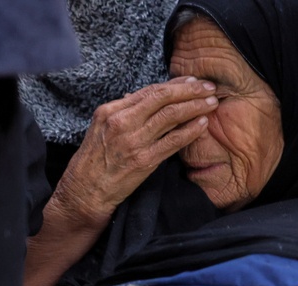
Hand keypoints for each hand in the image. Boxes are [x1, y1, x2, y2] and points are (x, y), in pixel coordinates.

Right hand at [56, 76, 219, 224]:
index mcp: (111, 111)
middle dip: (189, 90)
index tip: (192, 81)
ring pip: (171, 116)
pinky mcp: (144, 160)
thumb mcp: (101, 129)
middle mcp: (122, 122)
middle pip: (162, 98)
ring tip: (212, 102)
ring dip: (195, 106)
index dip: (174, 84)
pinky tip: (203, 124)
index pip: (149, 91)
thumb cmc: (95, 161)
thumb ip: (122, 112)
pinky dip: (190, 130)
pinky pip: (173, 141)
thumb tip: (138, 97)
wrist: (86, 191)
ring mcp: (134, 141)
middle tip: (209, 86)